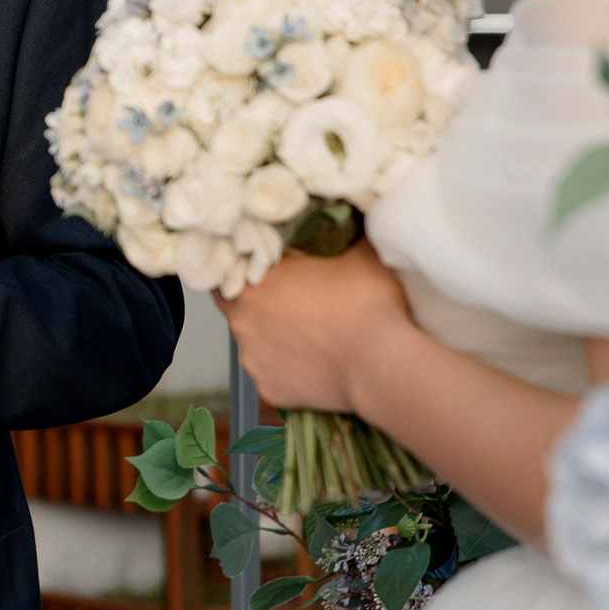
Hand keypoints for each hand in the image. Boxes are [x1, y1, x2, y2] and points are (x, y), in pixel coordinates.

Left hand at [215, 240, 416, 411]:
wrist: (381, 364)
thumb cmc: (366, 303)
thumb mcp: (358, 251)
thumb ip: (338, 234)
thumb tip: (344, 219)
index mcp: (253, 282)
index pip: (227, 267)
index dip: (242, 264)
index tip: (263, 265)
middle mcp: (241, 322)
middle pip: (236, 305)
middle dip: (256, 300)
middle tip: (289, 298)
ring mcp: (253, 360)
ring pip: (253, 341)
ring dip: (271, 335)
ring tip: (308, 334)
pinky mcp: (268, 390)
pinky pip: (271, 373)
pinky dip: (286, 367)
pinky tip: (312, 362)